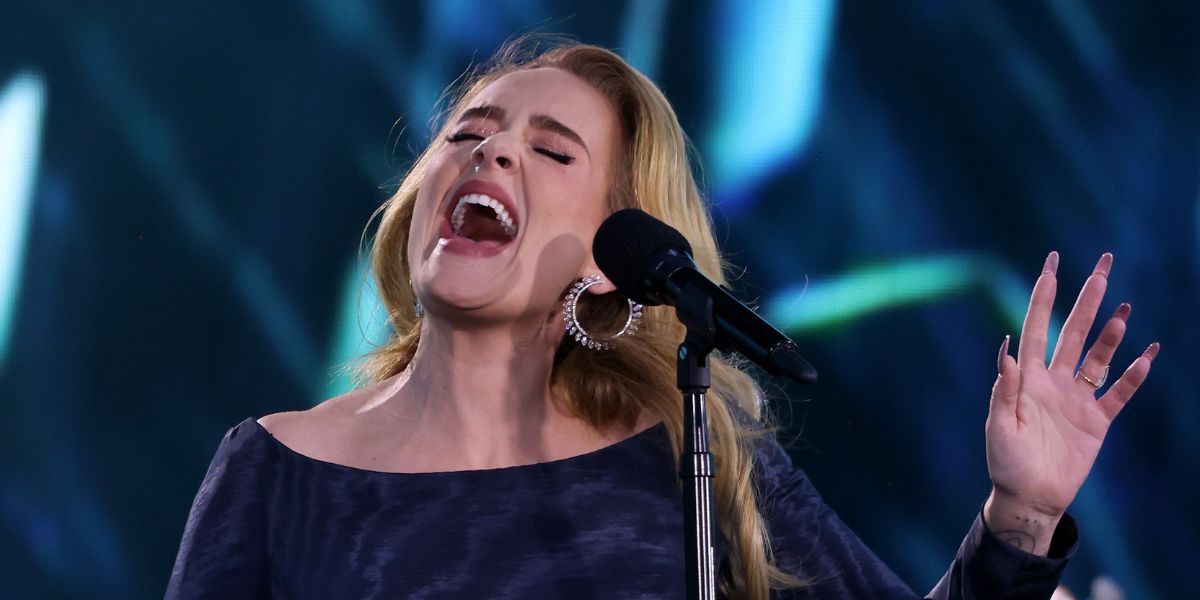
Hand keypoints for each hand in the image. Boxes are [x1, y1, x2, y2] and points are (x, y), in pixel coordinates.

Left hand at [983, 252, 1157, 554]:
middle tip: (1103, 265)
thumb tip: (1006, 351)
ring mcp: (1077, 400)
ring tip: (1123, 308)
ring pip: (1099, 357)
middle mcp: (1054, 381)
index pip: (1036, 327)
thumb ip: (1005, 389)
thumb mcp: (998, 425)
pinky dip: (1134, 375)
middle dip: (1087, 299)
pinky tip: (1147, 353)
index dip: (1044, 296)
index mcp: (1027, 378)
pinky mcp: (1097, 421)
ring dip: (1111, 334)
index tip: (1052, 264)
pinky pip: (1119, 393)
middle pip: (1074, 332)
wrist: (1030, 497)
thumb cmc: (1005, 462)